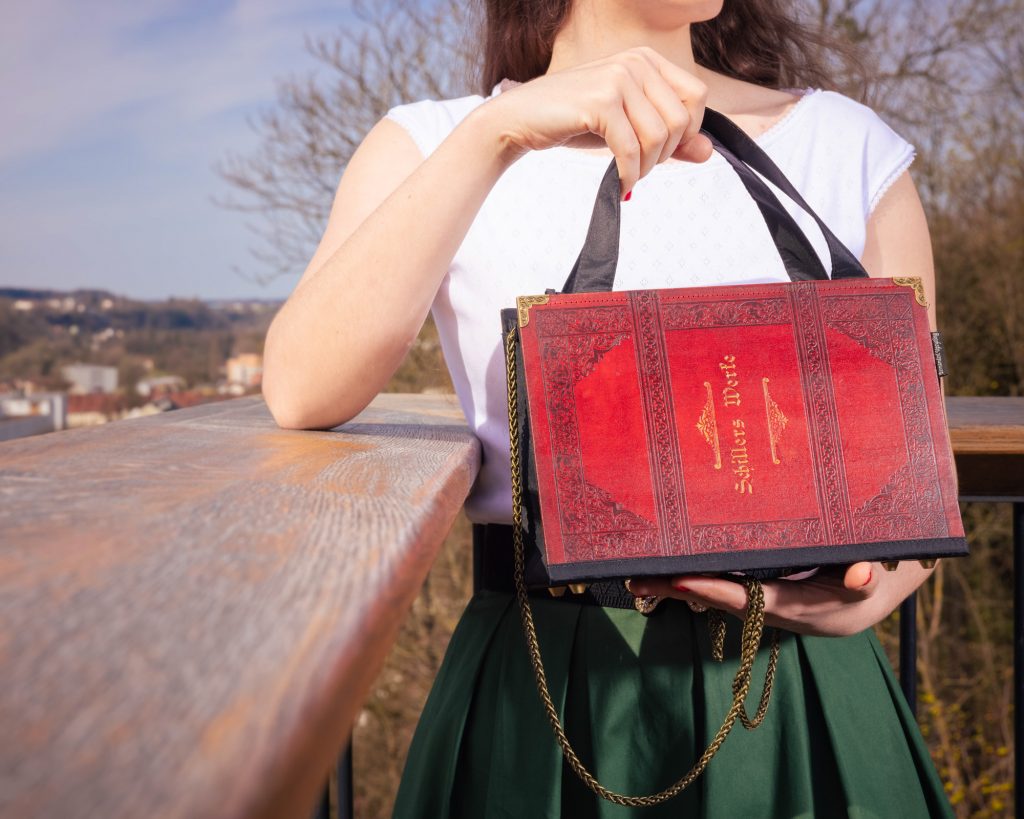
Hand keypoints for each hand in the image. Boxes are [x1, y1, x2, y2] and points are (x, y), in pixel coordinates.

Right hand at [485, 46, 713, 198]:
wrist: (520, 119)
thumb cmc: (573, 121)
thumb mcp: (627, 127)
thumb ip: (670, 138)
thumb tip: (708, 152)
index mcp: (646, 60)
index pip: (696, 97)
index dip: (688, 132)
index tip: (663, 152)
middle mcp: (636, 62)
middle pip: (682, 120)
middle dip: (666, 155)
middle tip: (640, 169)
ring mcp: (618, 78)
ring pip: (660, 136)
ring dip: (646, 168)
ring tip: (628, 176)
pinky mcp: (600, 101)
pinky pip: (632, 148)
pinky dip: (629, 174)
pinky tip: (620, 184)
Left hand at [627, 561, 934, 636]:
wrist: (872, 597)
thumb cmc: (874, 581)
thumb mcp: (878, 579)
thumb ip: (870, 578)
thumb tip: (862, 575)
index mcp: (800, 610)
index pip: (750, 599)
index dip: (714, 589)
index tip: (678, 577)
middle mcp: (774, 613)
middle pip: (719, 601)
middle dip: (677, 591)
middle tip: (635, 582)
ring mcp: (763, 607)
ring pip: (715, 596)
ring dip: (677, 587)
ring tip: (637, 577)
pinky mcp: (759, 597)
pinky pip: (722, 589)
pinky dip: (696, 580)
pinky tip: (668, 569)